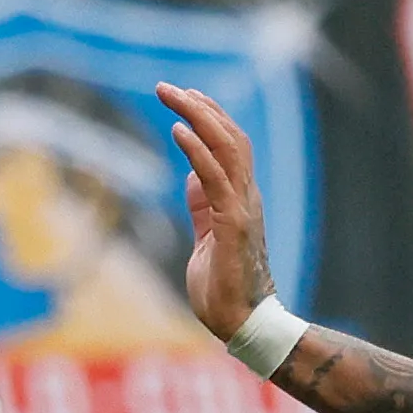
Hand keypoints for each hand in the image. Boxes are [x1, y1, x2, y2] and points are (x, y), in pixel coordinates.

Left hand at [156, 84, 279, 341]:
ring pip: (227, 147)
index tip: (183, 96)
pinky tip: (179, 130)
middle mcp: (246, 197)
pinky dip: (198, 150)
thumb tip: (192, 177)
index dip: (209, 117)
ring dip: (198, 116)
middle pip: (230, 137)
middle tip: (166, 87)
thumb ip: (202, 208)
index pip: (231, 146)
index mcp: (241, 200)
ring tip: (171, 95)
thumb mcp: (207, 239)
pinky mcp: (234, 224)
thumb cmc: (225, 290)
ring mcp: (242, 208)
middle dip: (199, 106)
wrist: (242, 325)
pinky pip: (217, 177)